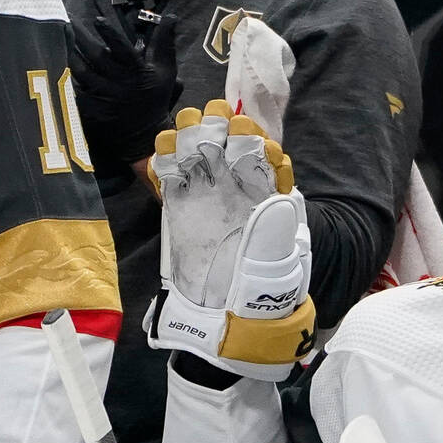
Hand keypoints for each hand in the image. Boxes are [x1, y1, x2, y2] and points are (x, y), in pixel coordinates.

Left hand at [70, 13, 181, 162]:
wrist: (145, 134)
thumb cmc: (154, 98)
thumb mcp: (166, 71)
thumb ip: (165, 44)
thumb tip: (172, 18)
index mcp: (139, 73)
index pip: (123, 50)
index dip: (110, 35)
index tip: (98, 20)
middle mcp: (121, 83)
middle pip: (96, 56)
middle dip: (80, 37)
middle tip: (68, 21)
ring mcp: (105, 96)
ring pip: (81, 70)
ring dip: (70, 53)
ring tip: (61, 39)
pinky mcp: (92, 107)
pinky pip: (75, 88)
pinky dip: (67, 75)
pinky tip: (59, 63)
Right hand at [143, 100, 315, 380]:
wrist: (225, 321)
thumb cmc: (259, 293)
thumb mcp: (277, 263)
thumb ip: (276, 231)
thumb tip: (279, 199)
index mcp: (268, 202)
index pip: (265, 161)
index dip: (258, 145)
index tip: (252, 137)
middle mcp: (238, 196)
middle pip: (229, 150)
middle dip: (223, 131)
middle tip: (216, 121)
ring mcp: (207, 201)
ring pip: (198, 157)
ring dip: (193, 138)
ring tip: (190, 128)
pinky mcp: (179, 212)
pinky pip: (170, 178)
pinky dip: (164, 162)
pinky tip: (163, 152)